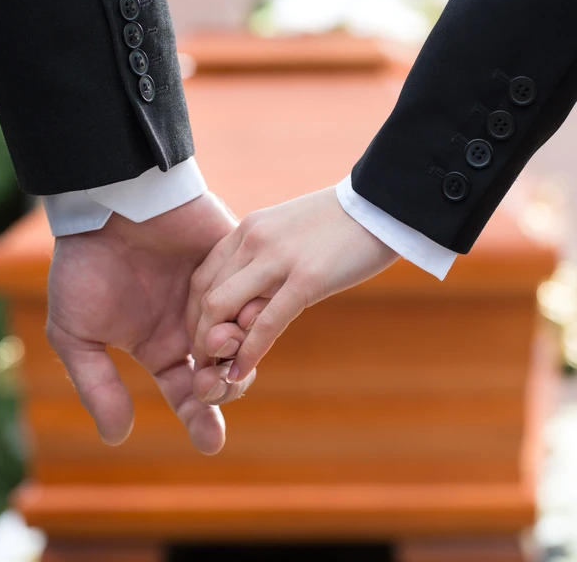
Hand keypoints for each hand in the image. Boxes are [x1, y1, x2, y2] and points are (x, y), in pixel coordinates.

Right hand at [45, 193, 255, 454]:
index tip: (212, 443)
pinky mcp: (235, 262)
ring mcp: (218, 295)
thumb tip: (118, 439)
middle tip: (212, 382)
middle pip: (225, 373)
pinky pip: (255, 295)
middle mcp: (193, 326)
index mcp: (160, 347)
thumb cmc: (84, 265)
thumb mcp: (77, 333)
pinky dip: (252, 311)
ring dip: (237, 351)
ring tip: (220, 343)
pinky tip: (244, 318)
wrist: (106, 202)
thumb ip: (97, 385)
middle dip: (224, 387)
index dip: (202, 419)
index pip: (190, 393)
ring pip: (246, 339)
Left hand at [187, 187, 398, 385]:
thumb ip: (268, 261)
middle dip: (199, 336)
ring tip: (218, 373)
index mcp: (248, 229)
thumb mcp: (290, 234)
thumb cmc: (342, 225)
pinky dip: (247, 354)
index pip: (202, 277)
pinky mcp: (307, 279)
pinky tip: (241, 373)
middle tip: (206, 364)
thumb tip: (256, 299)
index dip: (194, 315)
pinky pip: (265, 323)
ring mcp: (278, 258)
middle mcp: (253, 240)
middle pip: (204, 296)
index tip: (203, 340)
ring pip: (222, 308)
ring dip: (214, 347)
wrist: (381, 204)